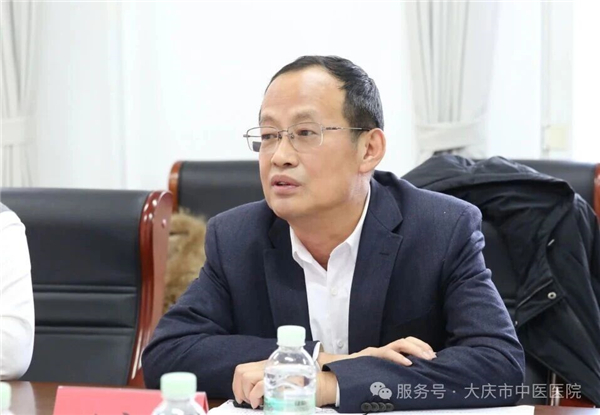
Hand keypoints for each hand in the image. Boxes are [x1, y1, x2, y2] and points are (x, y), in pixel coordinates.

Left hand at [232, 361, 337, 407]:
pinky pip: (258, 385)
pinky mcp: (279, 380)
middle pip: (241, 371)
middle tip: (246, 400)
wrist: (321, 382)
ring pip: (246, 376)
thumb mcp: (283, 380)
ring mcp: (273, 371)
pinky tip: (258, 403)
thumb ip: (270, 383)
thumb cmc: (303, 384)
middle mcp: (268, 366)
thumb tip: (257, 396)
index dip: (237, 384)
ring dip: (245, 392)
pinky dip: (254, 396)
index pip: (243, 369)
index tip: (241, 396)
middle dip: (238, 389)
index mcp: (267, 366)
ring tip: (254, 401)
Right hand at [318, 336, 436, 367]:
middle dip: (421, 346)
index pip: (407, 342)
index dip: (421, 345)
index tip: (432, 354)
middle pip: (406, 340)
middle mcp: (384, 349)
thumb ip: (392, 372)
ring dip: (414, 349)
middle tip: (432, 356)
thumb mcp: (380, 374)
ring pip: (399, 343)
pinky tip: (407, 363)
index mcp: (388, 353)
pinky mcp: (371, 355)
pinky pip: (386, 353)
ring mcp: (377, 351)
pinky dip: (398, 357)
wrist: (338, 373)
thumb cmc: (359, 376)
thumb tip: (412, 377)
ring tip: (424, 358)